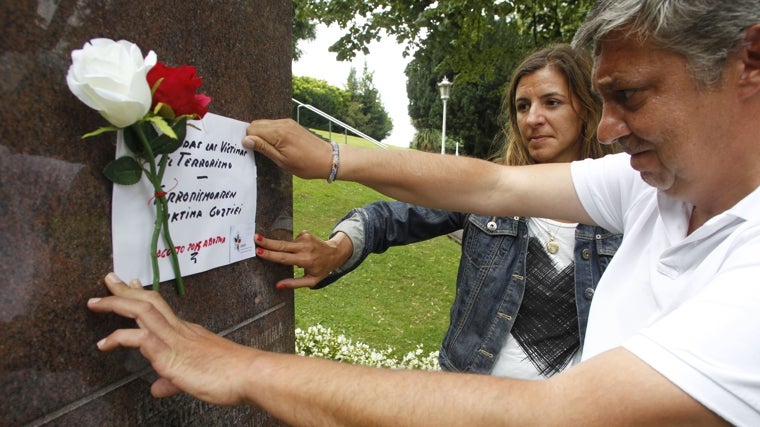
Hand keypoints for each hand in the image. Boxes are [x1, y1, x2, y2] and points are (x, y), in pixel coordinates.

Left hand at [87, 273, 257, 405]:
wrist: (250, 374)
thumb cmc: (232, 376)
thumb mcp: (196, 378)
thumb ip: (173, 381)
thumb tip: (158, 388)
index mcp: (189, 333)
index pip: (161, 308)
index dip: (143, 294)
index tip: (133, 282)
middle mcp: (181, 330)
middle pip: (149, 301)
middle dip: (125, 290)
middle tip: (108, 279)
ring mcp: (175, 339)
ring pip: (141, 310)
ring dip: (116, 303)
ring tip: (95, 302)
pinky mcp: (169, 354)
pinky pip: (139, 338)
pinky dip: (119, 336)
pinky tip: (104, 343)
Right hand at [243, 118, 332, 179]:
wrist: (327, 158)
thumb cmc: (306, 164)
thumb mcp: (282, 160)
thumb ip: (263, 148)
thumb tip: (246, 140)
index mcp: (278, 133)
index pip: (252, 129)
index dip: (249, 141)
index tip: (251, 152)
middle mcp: (282, 124)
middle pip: (256, 124)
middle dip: (254, 137)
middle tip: (259, 152)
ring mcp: (287, 123)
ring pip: (264, 124)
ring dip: (262, 135)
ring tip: (269, 150)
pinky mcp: (291, 124)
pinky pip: (274, 125)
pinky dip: (270, 133)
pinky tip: (276, 145)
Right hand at [255, 231, 353, 288]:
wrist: (335, 253)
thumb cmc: (321, 269)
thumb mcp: (311, 281)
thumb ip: (294, 283)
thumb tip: (277, 285)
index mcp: (305, 260)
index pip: (284, 258)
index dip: (270, 255)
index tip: (259, 251)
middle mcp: (305, 248)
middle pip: (282, 245)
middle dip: (267, 242)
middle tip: (254, 238)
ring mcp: (305, 239)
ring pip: (287, 244)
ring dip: (286, 250)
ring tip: (300, 257)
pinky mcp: (305, 233)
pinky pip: (293, 240)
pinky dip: (294, 246)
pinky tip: (302, 250)